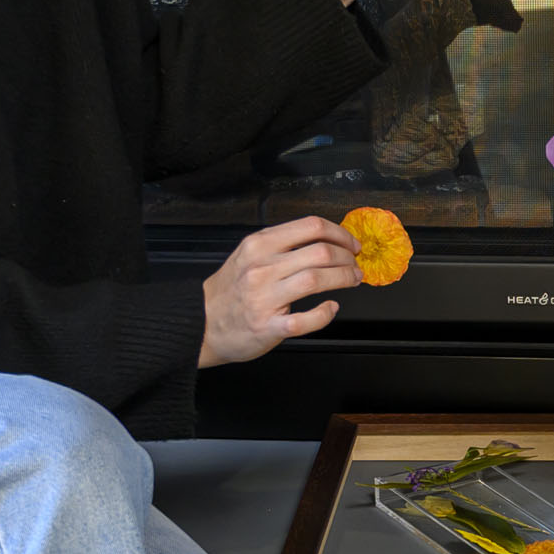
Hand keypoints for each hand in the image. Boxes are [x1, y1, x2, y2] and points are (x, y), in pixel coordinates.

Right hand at [199, 216, 362, 365]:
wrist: (199, 323)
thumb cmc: (229, 291)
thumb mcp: (247, 255)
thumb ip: (280, 245)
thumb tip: (323, 240)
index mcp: (259, 245)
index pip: (310, 227)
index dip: (339, 233)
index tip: (350, 243)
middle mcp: (261, 268)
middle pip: (321, 252)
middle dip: (347, 258)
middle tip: (354, 265)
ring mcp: (264, 298)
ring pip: (317, 280)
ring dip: (344, 278)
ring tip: (352, 280)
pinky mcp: (268, 326)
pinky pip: (307, 319)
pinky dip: (325, 313)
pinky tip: (331, 308)